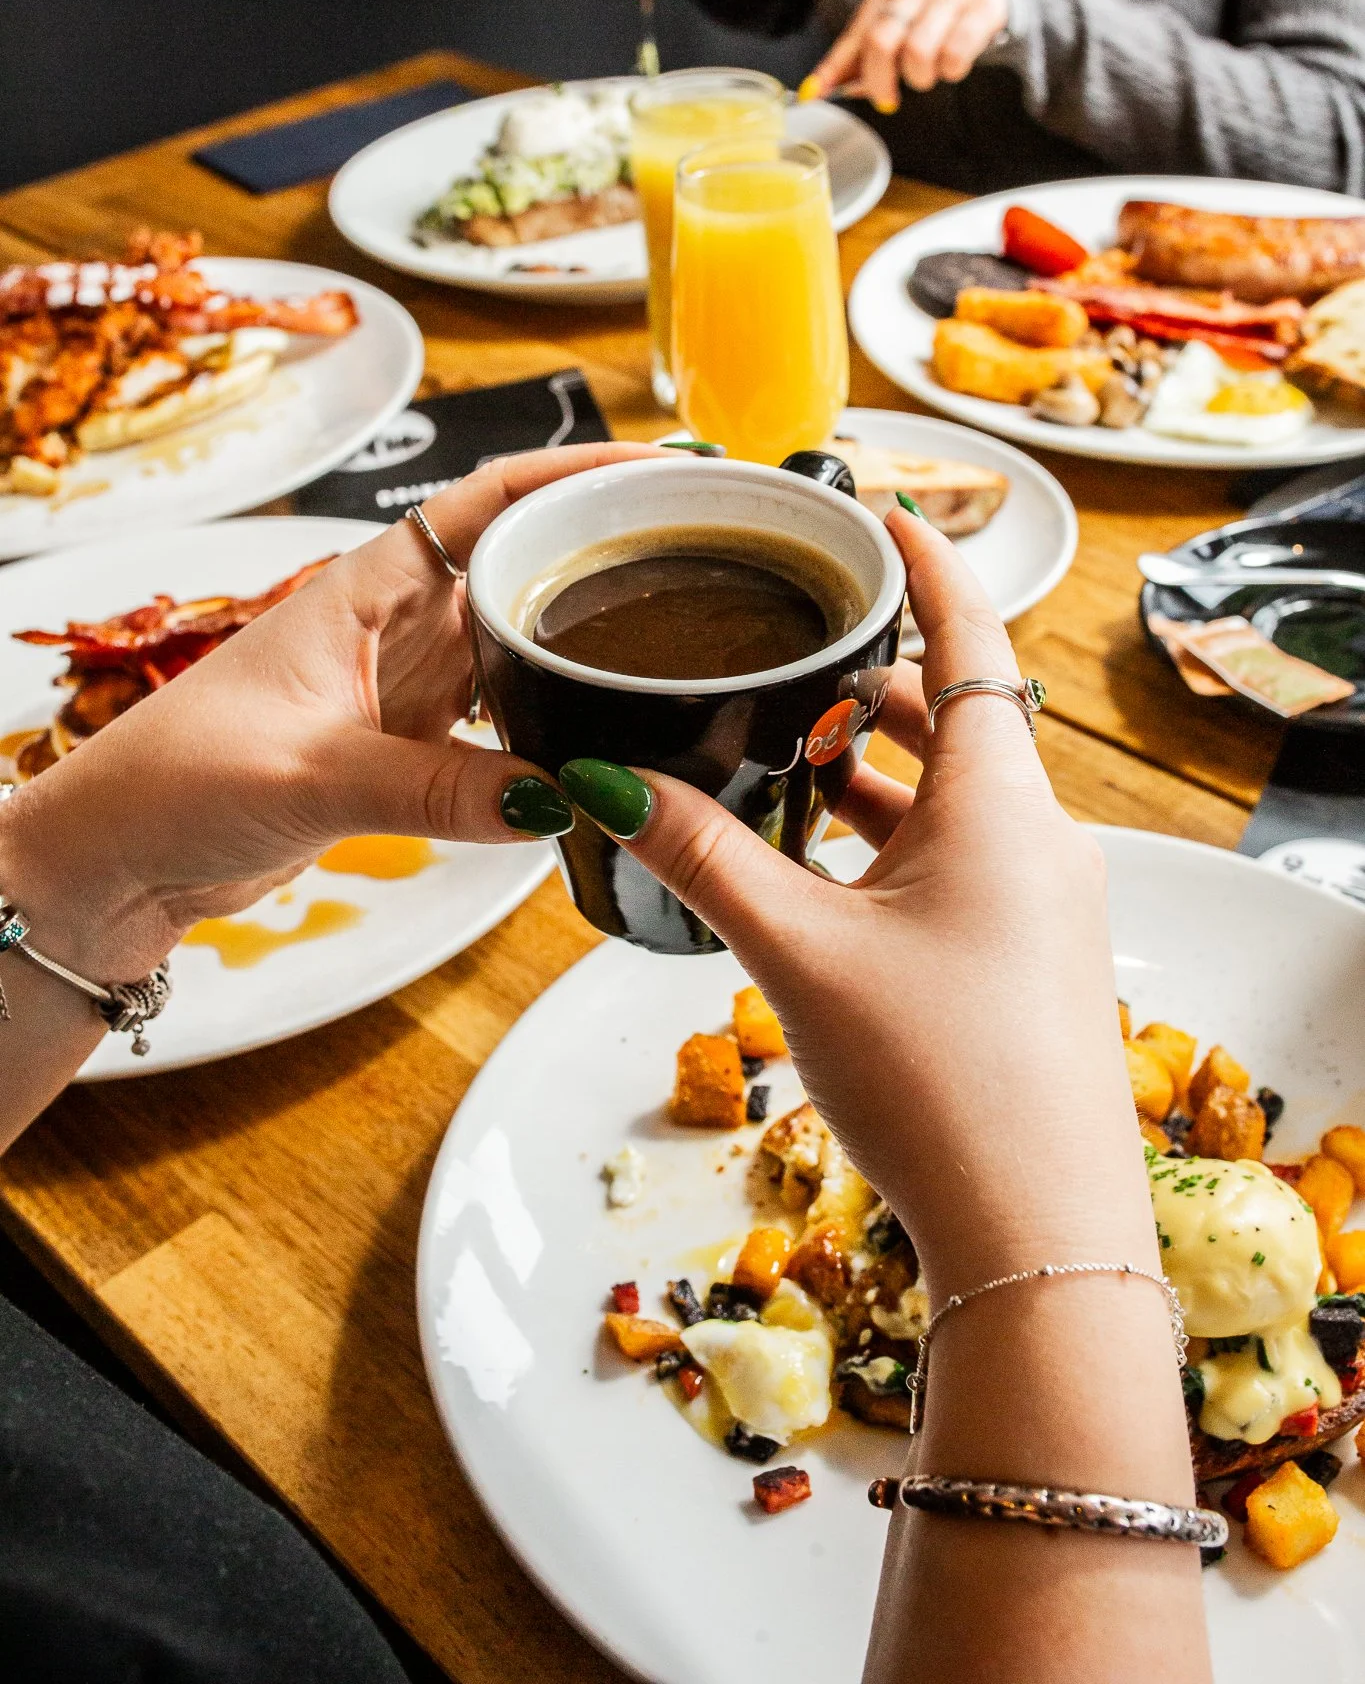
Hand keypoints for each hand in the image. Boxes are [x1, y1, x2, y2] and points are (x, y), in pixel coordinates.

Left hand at [0, 443, 658, 987]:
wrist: (115, 859)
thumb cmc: (175, 781)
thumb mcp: (313, 776)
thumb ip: (439, 788)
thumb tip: (565, 796)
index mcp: (367, 588)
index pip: (492, 500)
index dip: (581, 475)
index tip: (666, 468)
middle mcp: (394, 623)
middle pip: (524, 558)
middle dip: (609, 546)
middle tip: (708, 550)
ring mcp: (401, 684)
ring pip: (520, 636)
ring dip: (587, 630)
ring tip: (682, 628)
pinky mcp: (402, 746)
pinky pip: (502, 717)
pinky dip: (553, 719)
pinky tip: (603, 732)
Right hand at [559, 508, 1153, 1294]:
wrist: (1033, 1233)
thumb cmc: (937, 1080)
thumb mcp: (799, 951)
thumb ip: (703, 855)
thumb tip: (607, 783)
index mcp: (1000, 797)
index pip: (970, 632)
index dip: (922, 562)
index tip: (875, 511)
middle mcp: (1036, 834)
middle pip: (951, 713)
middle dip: (864, 681)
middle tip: (779, 657)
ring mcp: (1039, 900)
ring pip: (948, 794)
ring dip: (868, 770)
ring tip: (776, 757)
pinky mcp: (1026, 958)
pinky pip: (957, 859)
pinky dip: (889, 841)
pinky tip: (815, 871)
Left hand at [803, 0, 1007, 113]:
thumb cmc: (936, 8)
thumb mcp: (899, 17)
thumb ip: (861, 50)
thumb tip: (817, 88)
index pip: (859, 28)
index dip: (836, 66)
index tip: (816, 93)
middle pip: (883, 40)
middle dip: (879, 81)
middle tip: (886, 98)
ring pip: (918, 52)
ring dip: (919, 77)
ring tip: (926, 74)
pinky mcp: (986, 6)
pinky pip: (955, 56)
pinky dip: (949, 72)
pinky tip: (951, 66)